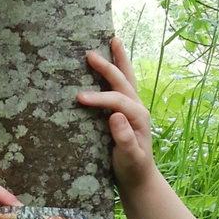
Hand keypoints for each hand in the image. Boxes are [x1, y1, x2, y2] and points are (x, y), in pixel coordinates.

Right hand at [78, 38, 154, 190]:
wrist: (139, 178)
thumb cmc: (132, 169)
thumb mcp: (129, 158)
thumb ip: (125, 138)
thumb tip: (115, 116)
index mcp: (138, 117)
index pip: (117, 101)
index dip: (99, 98)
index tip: (79, 98)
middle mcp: (138, 108)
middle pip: (122, 82)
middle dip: (107, 67)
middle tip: (89, 54)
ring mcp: (133, 108)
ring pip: (126, 79)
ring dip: (119, 60)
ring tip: (113, 40)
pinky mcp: (126, 111)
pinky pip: (121, 86)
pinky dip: (117, 70)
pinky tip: (111, 60)